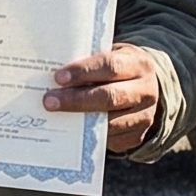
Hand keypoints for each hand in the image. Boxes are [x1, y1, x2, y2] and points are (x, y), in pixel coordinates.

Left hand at [44, 43, 161, 152]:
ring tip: (54, 115)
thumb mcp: (110, 56)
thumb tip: (54, 76)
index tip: (58, 78)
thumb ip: (89, 63)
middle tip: (49, 101)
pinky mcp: (137, 136)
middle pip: (109, 97)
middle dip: (76, 100)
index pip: (110, 66)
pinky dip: (88, 136)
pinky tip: (69, 129)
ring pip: (110, 122)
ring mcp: (144, 116)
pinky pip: (110, 139)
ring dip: (79, 120)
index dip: (83, 72)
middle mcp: (146, 91)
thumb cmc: (117, 69)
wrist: (144, 88)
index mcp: (139, 64)